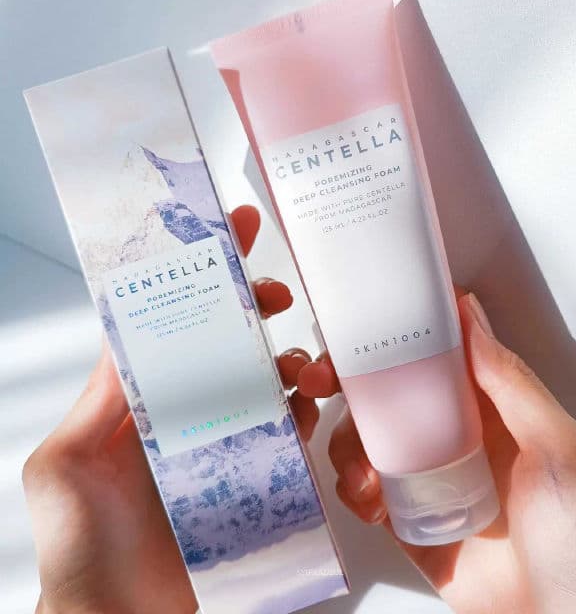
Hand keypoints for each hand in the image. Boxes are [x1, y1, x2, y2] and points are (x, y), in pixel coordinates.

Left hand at [23, 206, 305, 613]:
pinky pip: (289, 430)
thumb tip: (127, 330)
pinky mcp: (257, 473)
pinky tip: (307, 412)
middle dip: (257, 307)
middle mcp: (190, 407)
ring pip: (269, 379)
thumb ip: (100, 397)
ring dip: (294, 360)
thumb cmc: (84, 546)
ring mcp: (227, 438)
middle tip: (279, 299)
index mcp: (145, 395)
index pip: (176, 320)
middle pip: (231, 338)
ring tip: (307, 371)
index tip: (233, 231)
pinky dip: (304, 413)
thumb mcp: (67, 462)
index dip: (203, 273)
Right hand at [305, 290, 575, 612]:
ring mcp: (424, 475)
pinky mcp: (406, 515)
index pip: (430, 357)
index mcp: (486, 409)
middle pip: (385, 394)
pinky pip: (364, 488)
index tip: (359, 329)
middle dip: (346, 384)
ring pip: (365, 438)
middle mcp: (449, 435)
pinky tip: (368, 502)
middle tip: (322, 382)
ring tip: (362, 475)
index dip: (392, 338)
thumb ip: (512, 383)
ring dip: (347, 445)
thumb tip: (472, 318)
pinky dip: (353, 489)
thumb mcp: (557, 449)